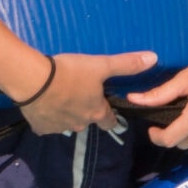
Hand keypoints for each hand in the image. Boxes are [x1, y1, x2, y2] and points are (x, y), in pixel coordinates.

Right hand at [16, 48, 155, 135]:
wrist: (33, 81)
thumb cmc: (70, 73)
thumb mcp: (101, 65)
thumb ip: (127, 64)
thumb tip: (154, 59)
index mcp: (96, 112)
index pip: (109, 121)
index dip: (109, 114)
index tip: (106, 105)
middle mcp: (80, 124)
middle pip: (87, 121)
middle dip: (85, 110)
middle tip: (78, 93)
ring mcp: (59, 128)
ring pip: (66, 122)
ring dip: (66, 112)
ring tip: (59, 95)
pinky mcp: (40, 128)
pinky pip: (47, 124)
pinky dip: (47, 116)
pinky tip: (43, 102)